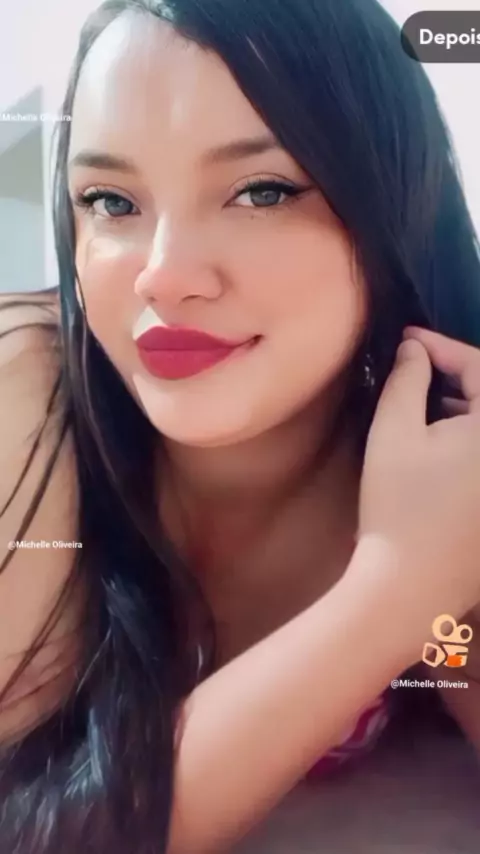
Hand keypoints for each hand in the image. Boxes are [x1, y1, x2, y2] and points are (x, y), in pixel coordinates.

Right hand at [354, 327, 479, 638]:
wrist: (411, 587)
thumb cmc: (398, 505)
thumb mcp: (393, 432)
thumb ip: (407, 378)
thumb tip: (414, 349)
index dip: (441, 346)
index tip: (405, 338)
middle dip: (457, 374)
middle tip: (415, 366)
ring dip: (466, 405)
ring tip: (423, 403)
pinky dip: (471, 437)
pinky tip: (442, 442)